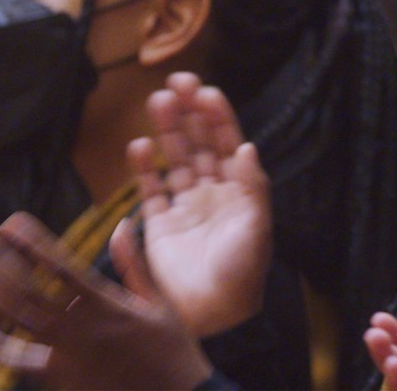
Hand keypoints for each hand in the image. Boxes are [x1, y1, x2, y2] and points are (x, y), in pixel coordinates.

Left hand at [0, 212, 211, 389]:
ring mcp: (70, 355)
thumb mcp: (159, 303)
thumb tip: (122, 224)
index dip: (35, 245)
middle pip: (30, 291)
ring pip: (20, 322)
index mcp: (109, 304)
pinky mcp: (65, 380)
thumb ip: (135, 264)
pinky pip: (24, 366)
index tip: (11, 224)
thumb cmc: (172, 351)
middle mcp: (84, 327)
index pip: (64, 267)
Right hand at [128, 72, 271, 337]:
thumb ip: (253, 187)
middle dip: (189, 113)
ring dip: (167, 131)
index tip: (206, 91)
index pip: (228, 144)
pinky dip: (144, 168)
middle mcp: (213, 192)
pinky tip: (139, 145)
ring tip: (158, 101)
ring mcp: (186, 207)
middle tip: (178, 82)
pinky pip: (151, 190)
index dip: (218, 117)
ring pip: (175, 159)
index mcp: (239, 190)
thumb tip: (247, 147)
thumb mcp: (257, 228)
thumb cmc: (243, 272)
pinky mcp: (161, 226)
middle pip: (199, 143)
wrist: (216, 314)